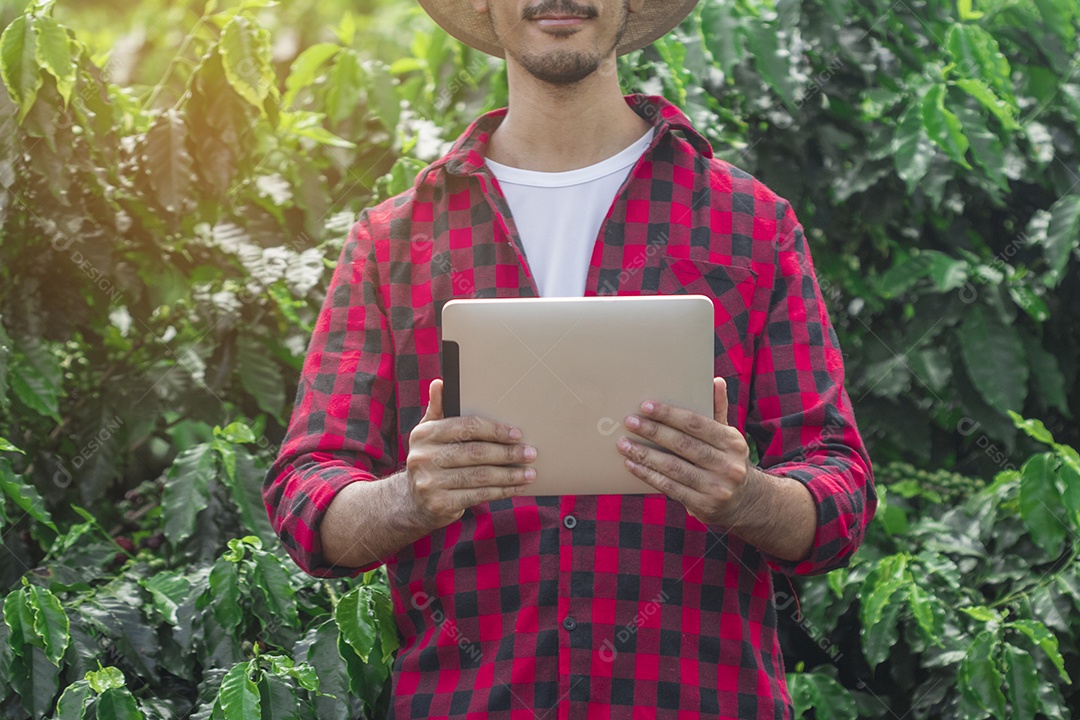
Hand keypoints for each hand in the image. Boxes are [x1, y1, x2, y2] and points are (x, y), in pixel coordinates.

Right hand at [405, 378, 536, 528]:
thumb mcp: (429, 433)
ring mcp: (430, 482)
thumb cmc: (431, 459)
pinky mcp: (440, 504)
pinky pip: (478, 495)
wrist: (413, 500)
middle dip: (508, 453)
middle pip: (476, 452)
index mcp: (424, 434)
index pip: (466, 427)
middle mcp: (424, 457)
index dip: (495, 430)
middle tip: (530, 453)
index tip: (516, 434)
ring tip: (529, 473)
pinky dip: (501, 491)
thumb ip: (438, 409)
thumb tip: (440, 382)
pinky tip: (515, 488)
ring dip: (510, 475)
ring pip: (480, 476)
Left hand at [616, 377, 752, 526]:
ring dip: (645, 455)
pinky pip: (670, 487)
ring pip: (673, 467)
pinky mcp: (704, 506)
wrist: (745, 502)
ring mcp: (717, 487)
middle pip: (683, 444)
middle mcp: (728, 465)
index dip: (669, 414)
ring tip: (624, 445)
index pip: (696, 424)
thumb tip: (716, 381)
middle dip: (653, 432)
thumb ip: (718, 410)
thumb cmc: (727, 460)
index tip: (645, 406)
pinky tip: (632, 465)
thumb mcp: (728, 436)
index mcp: (733, 442)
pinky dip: (648, 475)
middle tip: (630, 422)